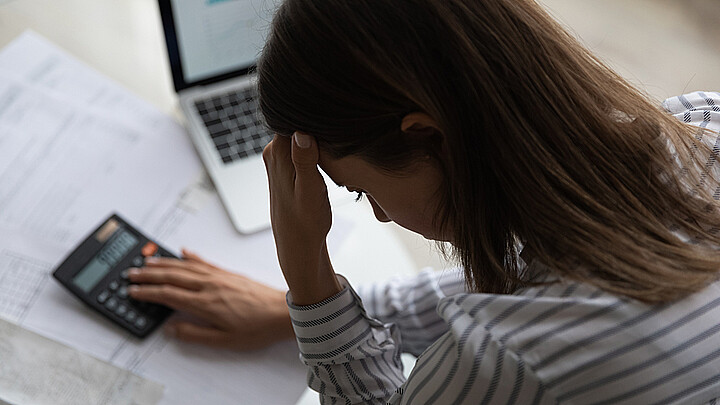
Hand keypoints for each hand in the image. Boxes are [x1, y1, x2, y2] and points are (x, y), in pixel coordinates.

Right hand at [127, 249, 293, 349]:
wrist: (282, 312)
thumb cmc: (257, 327)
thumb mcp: (224, 341)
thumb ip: (195, 334)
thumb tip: (172, 329)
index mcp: (205, 303)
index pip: (168, 295)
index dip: (148, 293)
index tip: (133, 291)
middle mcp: (209, 286)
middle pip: (172, 276)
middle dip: (149, 274)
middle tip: (132, 273)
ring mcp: (219, 277)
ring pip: (185, 266)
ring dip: (165, 263)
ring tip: (148, 261)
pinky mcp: (229, 273)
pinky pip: (205, 262)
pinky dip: (192, 257)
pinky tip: (184, 252)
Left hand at [262, 133, 341, 304]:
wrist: (299, 245)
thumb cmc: (307, 222)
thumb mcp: (310, 191)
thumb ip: (305, 161)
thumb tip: (301, 133)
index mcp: (278, 153)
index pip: (295, 116)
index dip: (316, 116)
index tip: (335, 124)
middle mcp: (273, 151)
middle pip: (298, 122)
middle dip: (320, 126)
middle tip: (340, 138)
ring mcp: (278, 158)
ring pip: (302, 135)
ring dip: (320, 139)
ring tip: (336, 148)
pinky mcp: (286, 166)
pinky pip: (302, 146)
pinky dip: (317, 148)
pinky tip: (329, 158)